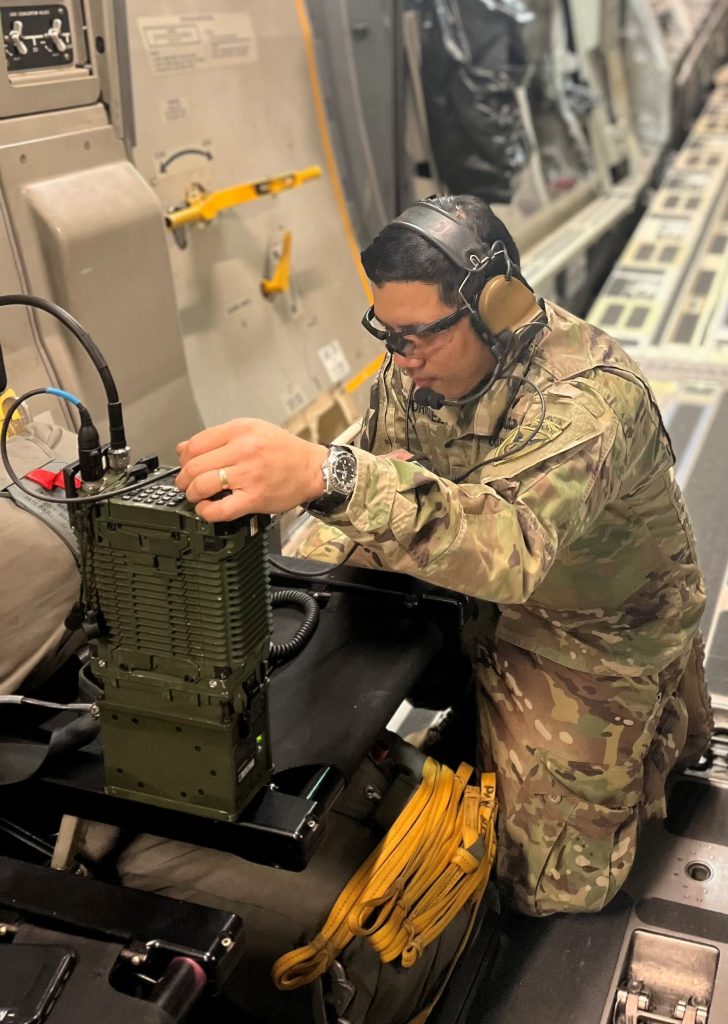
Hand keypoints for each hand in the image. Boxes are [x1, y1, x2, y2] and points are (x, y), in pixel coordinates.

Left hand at [176, 418, 327, 521]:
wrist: (312, 469)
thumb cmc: (284, 450)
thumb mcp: (251, 430)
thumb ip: (217, 437)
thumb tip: (183, 448)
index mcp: (241, 430)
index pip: (196, 444)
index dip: (184, 458)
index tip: (186, 465)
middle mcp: (244, 450)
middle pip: (195, 466)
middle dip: (184, 478)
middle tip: (187, 484)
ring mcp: (249, 475)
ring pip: (203, 485)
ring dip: (192, 494)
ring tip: (196, 495)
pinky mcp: (255, 497)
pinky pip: (221, 509)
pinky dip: (207, 511)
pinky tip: (206, 508)